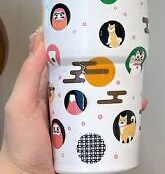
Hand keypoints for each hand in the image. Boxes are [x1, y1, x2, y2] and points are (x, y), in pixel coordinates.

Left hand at [1, 28, 147, 173]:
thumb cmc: (21, 144)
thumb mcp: (19, 106)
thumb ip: (28, 77)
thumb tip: (41, 43)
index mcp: (51, 86)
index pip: (67, 58)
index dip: (79, 44)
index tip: (93, 30)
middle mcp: (70, 96)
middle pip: (91, 73)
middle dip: (107, 62)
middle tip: (121, 52)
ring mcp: (83, 112)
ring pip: (105, 93)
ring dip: (120, 85)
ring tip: (133, 77)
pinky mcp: (93, 128)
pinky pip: (112, 116)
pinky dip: (125, 110)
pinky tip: (135, 105)